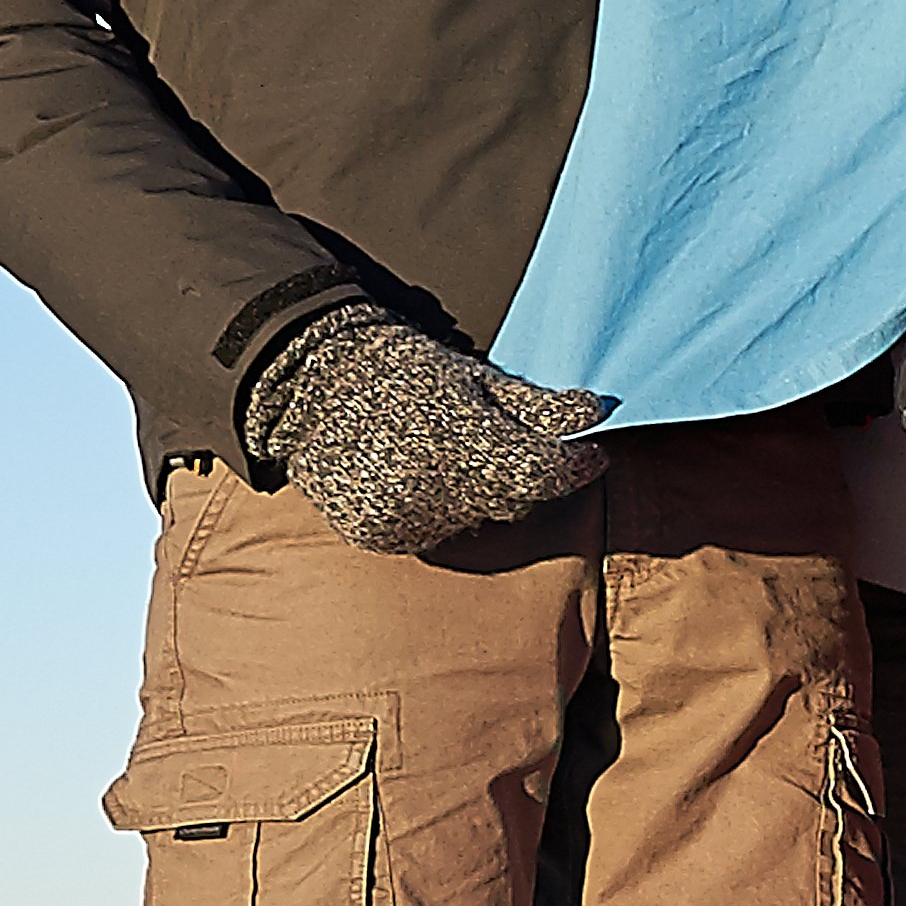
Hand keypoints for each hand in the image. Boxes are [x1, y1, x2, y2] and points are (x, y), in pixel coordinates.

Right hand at [243, 300, 609, 556]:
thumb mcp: (476, 378)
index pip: (543, 474)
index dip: (575, 466)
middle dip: (523, 477)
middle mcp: (432, 486)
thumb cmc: (404, 370)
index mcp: (461, 439)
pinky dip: (439, 513)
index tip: (591, 455)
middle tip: (504, 444)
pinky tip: (421, 478)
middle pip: (514, 502)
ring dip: (478, 498)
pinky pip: (433, 534)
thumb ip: (537, 406)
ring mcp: (403, 516)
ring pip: (475, 522)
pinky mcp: (378, 535)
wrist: (310, 381)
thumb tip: (595, 413)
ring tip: (449, 455)